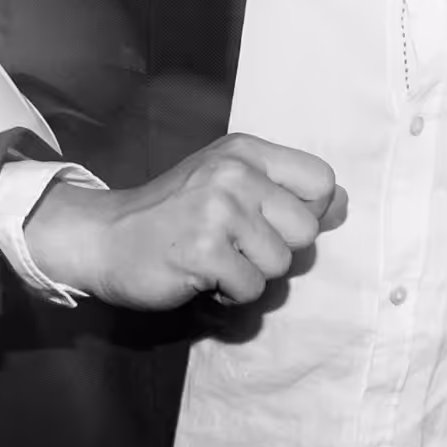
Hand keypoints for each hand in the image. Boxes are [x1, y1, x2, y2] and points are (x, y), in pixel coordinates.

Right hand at [24, 133, 345, 310]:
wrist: (104, 237)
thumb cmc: (170, 214)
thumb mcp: (225, 182)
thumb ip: (281, 189)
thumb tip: (342, 205)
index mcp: (244, 151)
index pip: (322, 181)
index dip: (308, 213)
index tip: (271, 223)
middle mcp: (233, 174)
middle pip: (306, 230)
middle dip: (276, 250)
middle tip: (236, 246)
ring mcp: (217, 212)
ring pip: (280, 265)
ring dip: (251, 275)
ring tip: (216, 260)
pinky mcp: (203, 252)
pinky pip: (252, 290)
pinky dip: (231, 295)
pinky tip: (202, 276)